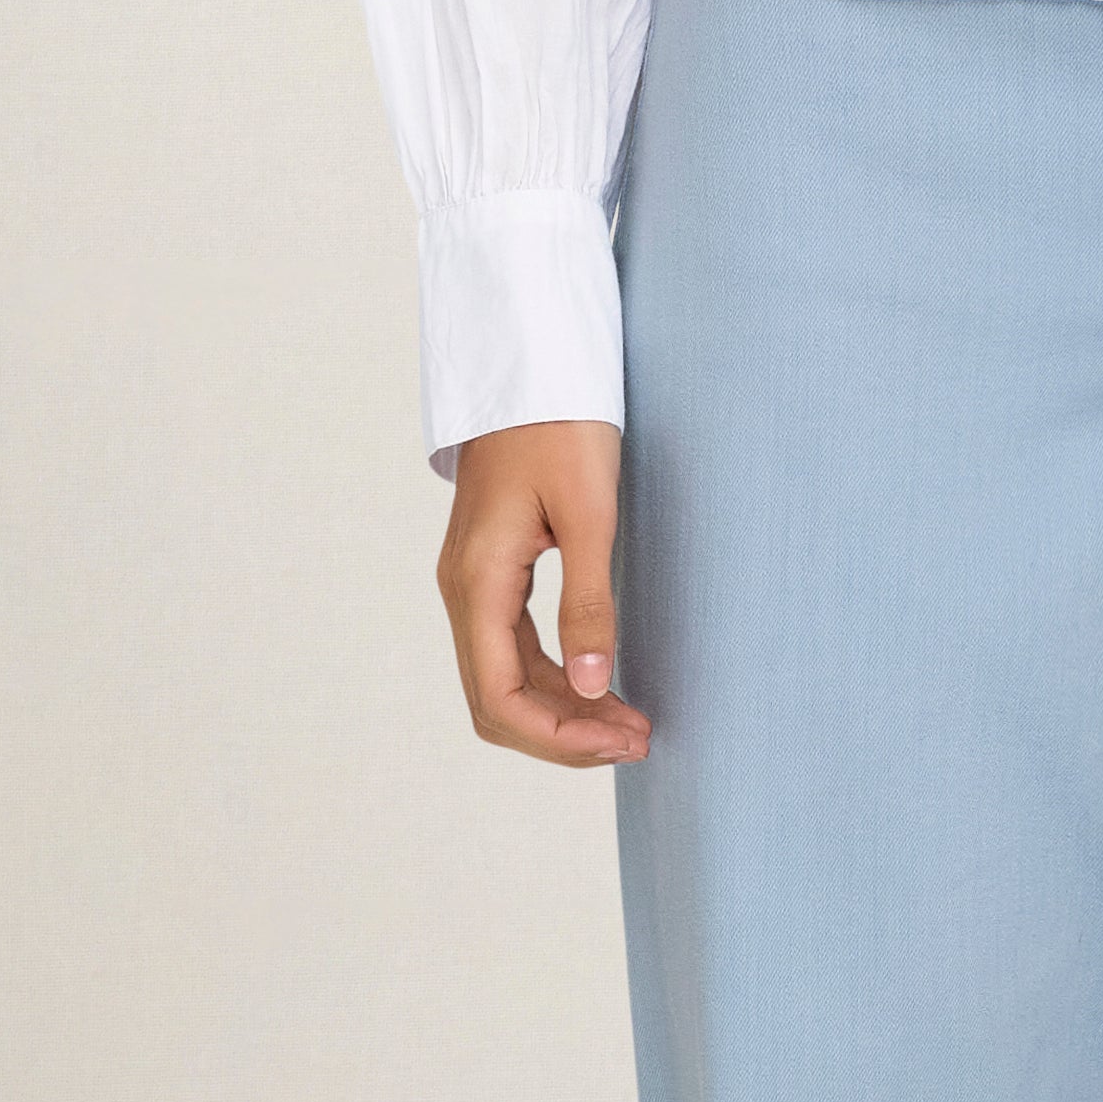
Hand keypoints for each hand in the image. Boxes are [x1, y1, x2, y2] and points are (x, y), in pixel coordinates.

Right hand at [438, 418, 650, 767]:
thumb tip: (589, 684)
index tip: (622, 741)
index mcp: (477, 582)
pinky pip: (513, 645)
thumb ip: (588, 601)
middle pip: (498, 701)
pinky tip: (598, 680)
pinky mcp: (492, 568)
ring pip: (505, 678)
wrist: (533, 360)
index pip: (500, 698)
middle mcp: (464, 590)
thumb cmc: (561, 425)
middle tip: (638, 739)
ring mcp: (473, 580)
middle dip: (564, 733)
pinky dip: (554, 675)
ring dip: (562, 708)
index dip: (558, 736)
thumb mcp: (588, 511)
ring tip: (628, 722)